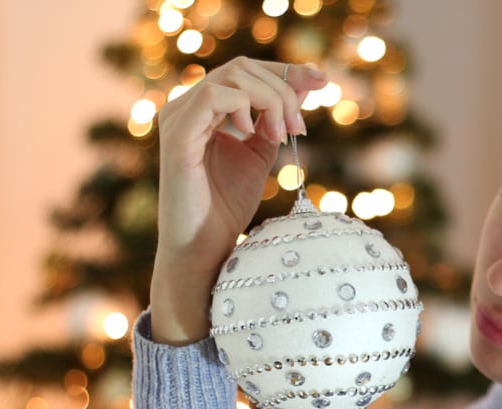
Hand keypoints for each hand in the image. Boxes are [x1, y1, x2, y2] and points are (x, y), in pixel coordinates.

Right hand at [150, 57, 328, 344]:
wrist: (203, 248)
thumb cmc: (225, 208)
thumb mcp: (258, 156)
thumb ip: (271, 123)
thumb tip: (300, 90)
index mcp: (203, 109)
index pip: (246, 71)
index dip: (286, 71)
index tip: (323, 80)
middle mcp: (186, 106)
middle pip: (242, 67)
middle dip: (284, 88)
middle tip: (301, 127)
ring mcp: (178, 118)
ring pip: (232, 77)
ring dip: (271, 100)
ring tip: (284, 135)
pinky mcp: (178, 136)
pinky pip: (213, 97)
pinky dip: (244, 107)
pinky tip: (254, 134)